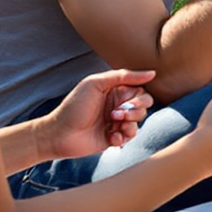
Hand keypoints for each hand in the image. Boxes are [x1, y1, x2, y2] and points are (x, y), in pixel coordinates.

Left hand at [39, 67, 155, 160]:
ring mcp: (116, 122)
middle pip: (144, 107)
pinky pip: (129, 137)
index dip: (139, 98)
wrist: (59, 134)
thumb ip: (123, 76)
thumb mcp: (95, 83)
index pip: (141, 92)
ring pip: (138, 123)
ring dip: (129, 125)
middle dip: (135, 112)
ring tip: (113, 126)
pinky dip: (122, 137)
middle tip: (117, 115)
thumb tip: (152, 73)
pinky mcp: (113, 138)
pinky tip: (110, 137)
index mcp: (115, 91)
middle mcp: (118, 105)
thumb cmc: (74, 106)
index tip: (126, 103)